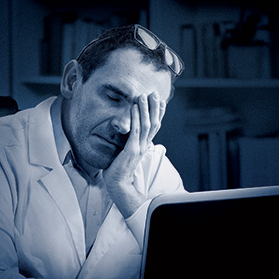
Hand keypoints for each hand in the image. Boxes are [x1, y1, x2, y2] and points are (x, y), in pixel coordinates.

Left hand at [103, 92, 165, 217]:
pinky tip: (134, 108)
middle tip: (154, 93)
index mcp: (144, 145)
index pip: (155, 126)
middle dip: (154, 107)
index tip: (160, 101)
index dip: (159, 113)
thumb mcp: (128, 152)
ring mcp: (139, 148)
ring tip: (143, 96)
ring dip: (145, 109)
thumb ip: (131, 143)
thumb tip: (131, 134)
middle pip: (154, 123)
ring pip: (146, 125)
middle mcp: (144, 145)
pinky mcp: (131, 150)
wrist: (118, 184)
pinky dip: (135, 118)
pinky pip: (135, 131)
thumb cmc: (120, 169)